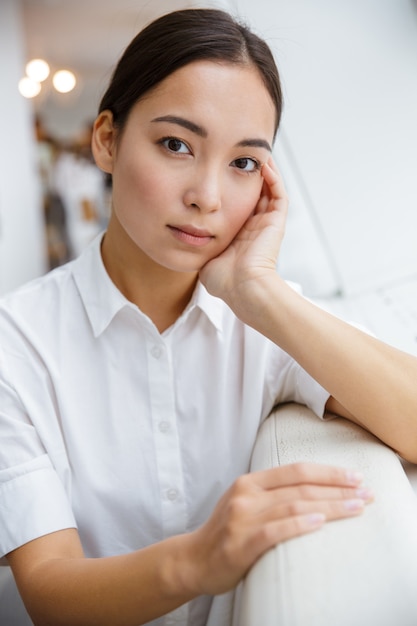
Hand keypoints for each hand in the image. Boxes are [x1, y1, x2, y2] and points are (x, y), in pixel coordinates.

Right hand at [183, 462, 372, 595]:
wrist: (194, 559)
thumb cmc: (227, 532)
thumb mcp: (246, 503)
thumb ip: (273, 494)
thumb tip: (315, 490)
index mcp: (250, 481)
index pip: (295, 470)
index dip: (328, 472)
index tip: (354, 477)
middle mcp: (246, 494)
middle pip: (301, 487)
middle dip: (338, 489)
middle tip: (366, 493)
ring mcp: (242, 518)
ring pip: (294, 506)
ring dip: (330, 507)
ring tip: (356, 508)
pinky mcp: (241, 543)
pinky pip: (275, 531)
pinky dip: (300, 525)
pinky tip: (321, 523)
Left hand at [199, 158, 287, 310]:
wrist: (242, 288)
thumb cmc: (223, 280)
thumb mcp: (204, 256)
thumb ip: (196, 244)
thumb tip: (178, 235)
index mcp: (239, 234)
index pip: (236, 204)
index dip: (230, 186)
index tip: (219, 170)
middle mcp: (254, 227)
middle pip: (253, 193)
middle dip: (246, 173)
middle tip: (238, 154)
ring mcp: (267, 224)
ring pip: (269, 190)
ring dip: (263, 171)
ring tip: (254, 151)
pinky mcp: (276, 222)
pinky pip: (279, 194)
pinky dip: (274, 178)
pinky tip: (264, 164)